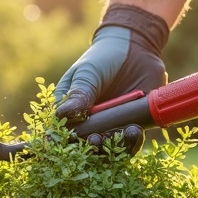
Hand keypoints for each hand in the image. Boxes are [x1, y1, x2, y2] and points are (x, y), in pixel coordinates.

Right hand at [53, 5, 168, 152]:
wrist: (135, 48)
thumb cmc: (103, 58)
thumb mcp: (87, 73)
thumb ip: (79, 93)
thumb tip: (61, 115)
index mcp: (69, 110)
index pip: (61, 131)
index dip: (63, 140)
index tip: (69, 142)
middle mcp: (88, 123)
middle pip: (85, 145)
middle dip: (91, 146)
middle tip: (96, 140)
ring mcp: (110, 126)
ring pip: (109, 148)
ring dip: (114, 147)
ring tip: (122, 133)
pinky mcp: (131, 125)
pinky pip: (130, 142)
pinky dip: (132, 142)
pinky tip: (134, 131)